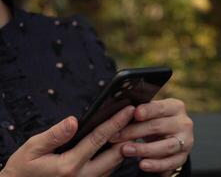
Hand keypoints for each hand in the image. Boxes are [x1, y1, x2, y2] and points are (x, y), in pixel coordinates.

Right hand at [0, 106, 134, 176]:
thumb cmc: (24, 169)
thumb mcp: (32, 149)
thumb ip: (54, 135)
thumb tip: (73, 121)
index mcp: (70, 166)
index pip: (99, 139)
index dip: (116, 122)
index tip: (128, 109)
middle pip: (115, 154)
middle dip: (128, 135)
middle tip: (138, 118)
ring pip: (114, 164)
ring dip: (124, 146)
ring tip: (131, 127)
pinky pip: (108, 170)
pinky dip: (115, 156)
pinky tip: (118, 144)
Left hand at [110, 98, 193, 175]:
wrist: (170, 137)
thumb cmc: (155, 121)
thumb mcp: (151, 113)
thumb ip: (140, 111)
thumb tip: (120, 111)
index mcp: (176, 107)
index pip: (160, 107)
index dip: (147, 110)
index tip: (135, 113)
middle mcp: (184, 123)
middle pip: (159, 127)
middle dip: (135, 131)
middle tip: (117, 136)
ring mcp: (186, 141)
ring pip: (166, 146)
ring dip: (144, 149)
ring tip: (126, 150)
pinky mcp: (183, 157)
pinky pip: (170, 163)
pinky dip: (155, 164)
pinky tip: (142, 164)